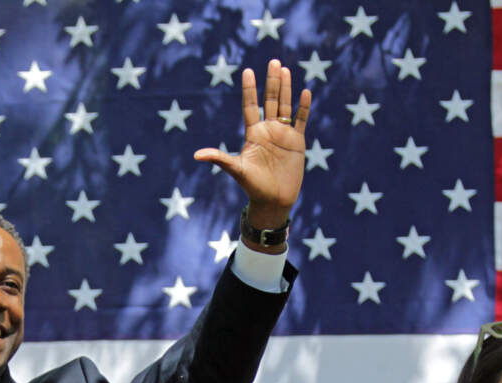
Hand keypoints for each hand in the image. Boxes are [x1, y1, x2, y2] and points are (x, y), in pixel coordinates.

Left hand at [194, 59, 310, 227]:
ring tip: (285, 69)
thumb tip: (197, 155)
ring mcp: (283, 135)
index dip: (249, 89)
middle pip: (270, 101)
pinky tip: (304, 93)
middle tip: (273, 61)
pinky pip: (300, 121)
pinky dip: (303, 108)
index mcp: (253, 134)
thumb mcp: (237, 170)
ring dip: (286, 89)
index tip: (247, 71)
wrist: (273, 201)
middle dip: (271, 82)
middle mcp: (268, 131)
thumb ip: (219, 159)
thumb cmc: (253, 187)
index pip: (250, 106)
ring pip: (284, 106)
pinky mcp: (297, 142)